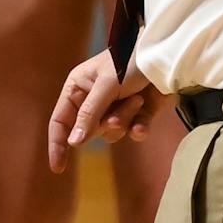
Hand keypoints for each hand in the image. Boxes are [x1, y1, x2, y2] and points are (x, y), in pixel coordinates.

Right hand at [47, 51, 172, 172]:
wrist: (165, 55)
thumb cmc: (129, 61)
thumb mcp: (106, 85)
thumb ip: (89, 114)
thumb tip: (72, 143)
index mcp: (78, 88)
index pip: (61, 120)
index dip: (57, 144)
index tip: (58, 167)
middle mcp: (94, 101)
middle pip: (89, 131)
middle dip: (106, 121)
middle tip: (119, 103)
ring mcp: (116, 109)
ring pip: (113, 133)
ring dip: (125, 118)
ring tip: (136, 99)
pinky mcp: (138, 114)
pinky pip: (133, 132)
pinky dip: (139, 128)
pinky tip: (143, 125)